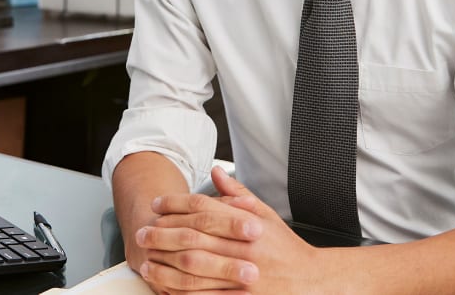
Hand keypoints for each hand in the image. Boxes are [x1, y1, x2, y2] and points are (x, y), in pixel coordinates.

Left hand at [136, 166, 321, 293]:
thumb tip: (216, 171)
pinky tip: (167, 290)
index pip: (205, 210)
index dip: (177, 205)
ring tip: (147, 264)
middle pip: (195, 239)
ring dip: (166, 268)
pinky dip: (184, 294)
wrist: (312, 281)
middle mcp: (245, 249)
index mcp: (249, 225)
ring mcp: (243, 277)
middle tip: (142, 234)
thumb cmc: (285, 247)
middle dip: (163, 236)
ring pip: (196, 271)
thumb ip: (238, 193)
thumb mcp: (265, 214)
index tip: (157, 206)